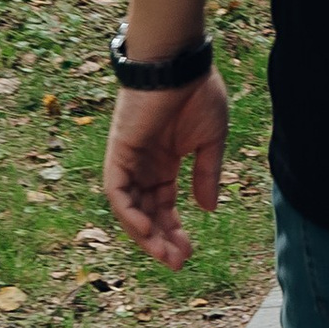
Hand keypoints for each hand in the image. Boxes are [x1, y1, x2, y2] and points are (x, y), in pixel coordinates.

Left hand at [104, 71, 231, 270]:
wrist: (178, 64)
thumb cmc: (197, 93)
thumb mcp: (211, 141)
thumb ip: (208, 174)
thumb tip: (208, 209)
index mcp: (165, 163)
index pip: (165, 205)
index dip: (175, 231)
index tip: (189, 253)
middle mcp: (143, 166)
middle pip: (147, 213)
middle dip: (161, 240)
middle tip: (177, 263)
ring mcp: (129, 161)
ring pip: (130, 209)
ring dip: (145, 235)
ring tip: (165, 255)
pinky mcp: (118, 154)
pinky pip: (117, 192)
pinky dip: (128, 213)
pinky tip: (145, 231)